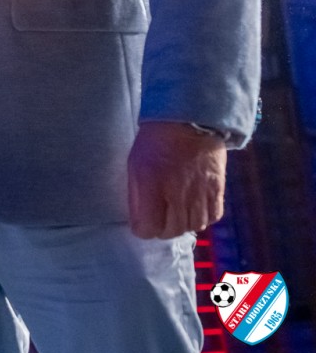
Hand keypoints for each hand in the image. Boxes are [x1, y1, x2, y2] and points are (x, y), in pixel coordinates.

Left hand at [128, 120, 226, 238]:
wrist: (188, 121)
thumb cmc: (155, 142)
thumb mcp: (135, 165)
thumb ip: (136, 195)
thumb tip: (138, 222)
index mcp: (151, 186)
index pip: (148, 228)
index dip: (142, 228)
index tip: (141, 221)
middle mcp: (177, 195)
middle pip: (171, 231)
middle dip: (161, 228)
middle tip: (158, 217)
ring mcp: (200, 194)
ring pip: (193, 227)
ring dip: (182, 224)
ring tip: (176, 212)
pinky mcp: (218, 190)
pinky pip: (212, 217)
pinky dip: (203, 217)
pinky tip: (194, 208)